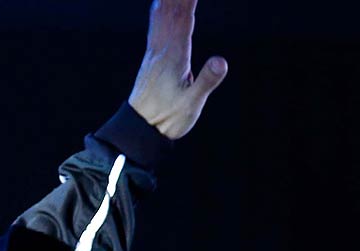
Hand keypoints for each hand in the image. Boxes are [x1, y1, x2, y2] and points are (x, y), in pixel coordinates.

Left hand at [127, 0, 227, 139]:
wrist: (139, 129)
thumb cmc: (167, 119)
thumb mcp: (191, 104)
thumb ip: (207, 81)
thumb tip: (221, 61)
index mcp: (175, 56)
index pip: (184, 18)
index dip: (189, 0)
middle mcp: (162, 49)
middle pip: (171, 11)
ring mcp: (154, 53)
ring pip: (161, 15)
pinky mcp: (150, 59)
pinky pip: (155, 26)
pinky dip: (160, 9)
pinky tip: (160, 5)